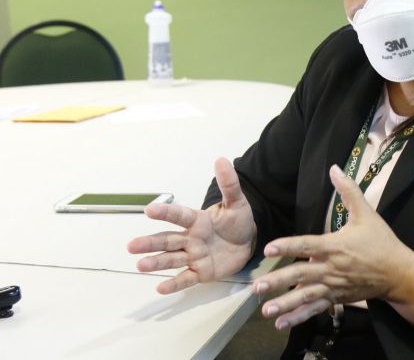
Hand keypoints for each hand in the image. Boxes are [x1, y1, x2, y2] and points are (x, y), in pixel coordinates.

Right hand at [127, 157, 256, 293]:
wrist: (247, 242)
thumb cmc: (237, 221)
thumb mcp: (237, 202)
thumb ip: (229, 184)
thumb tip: (221, 160)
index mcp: (197, 221)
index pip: (180, 216)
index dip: (166, 212)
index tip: (150, 209)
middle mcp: (191, 238)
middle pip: (168, 240)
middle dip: (150, 243)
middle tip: (131, 246)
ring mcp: (194, 256)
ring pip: (172, 259)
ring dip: (156, 262)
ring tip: (140, 265)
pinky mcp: (201, 272)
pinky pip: (185, 279)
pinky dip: (173, 284)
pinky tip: (160, 288)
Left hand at [252, 165, 413, 329]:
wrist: (399, 272)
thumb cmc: (381, 241)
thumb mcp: (367, 213)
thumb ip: (348, 191)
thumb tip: (334, 168)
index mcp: (336, 246)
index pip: (307, 245)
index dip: (288, 246)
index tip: (269, 248)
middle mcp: (331, 268)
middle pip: (300, 275)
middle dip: (278, 281)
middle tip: (257, 286)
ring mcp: (333, 286)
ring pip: (305, 295)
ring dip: (285, 303)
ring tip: (265, 309)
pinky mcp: (337, 298)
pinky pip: (315, 308)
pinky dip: (298, 316)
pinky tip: (281, 323)